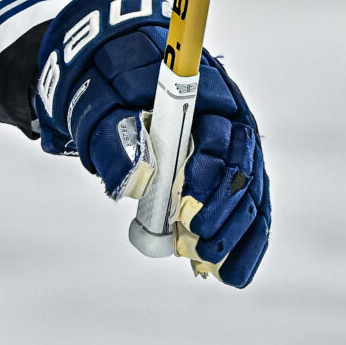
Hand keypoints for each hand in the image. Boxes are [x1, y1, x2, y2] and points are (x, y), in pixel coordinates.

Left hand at [34, 0, 270, 286]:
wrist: (104, 71)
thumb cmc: (102, 84)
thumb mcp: (96, 105)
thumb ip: (112, 138)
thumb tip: (134, 179)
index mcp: (202, 89)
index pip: (222, 129)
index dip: (211, 166)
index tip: (189, 193)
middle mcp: (227, 115)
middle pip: (244, 165)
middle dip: (227, 208)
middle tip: (204, 242)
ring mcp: (230, 143)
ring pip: (249, 190)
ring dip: (238, 230)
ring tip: (218, 266)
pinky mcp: (225, 170)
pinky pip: (242, 205)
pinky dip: (240, 238)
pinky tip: (233, 273)